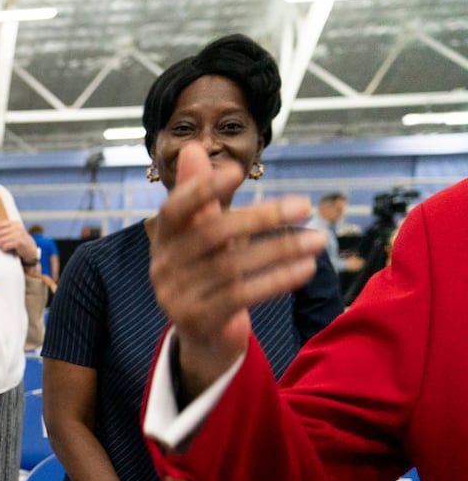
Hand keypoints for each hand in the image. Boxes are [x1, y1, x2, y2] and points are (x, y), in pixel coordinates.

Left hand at [0, 218, 37, 264]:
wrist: (31, 250)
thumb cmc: (19, 241)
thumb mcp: (13, 232)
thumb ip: (4, 227)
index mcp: (15, 223)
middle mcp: (17, 227)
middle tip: (2, 243)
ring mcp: (18, 234)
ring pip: (0, 240)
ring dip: (1, 245)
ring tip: (6, 246)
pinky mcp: (18, 242)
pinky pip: (4, 246)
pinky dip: (4, 249)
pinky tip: (9, 249)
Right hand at [150, 144, 324, 400]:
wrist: (203, 333)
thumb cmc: (209, 270)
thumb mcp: (206, 232)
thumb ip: (206, 196)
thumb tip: (194, 148)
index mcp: (164, 237)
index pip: (176, 208)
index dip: (202, 189)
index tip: (236, 171)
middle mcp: (163, 265)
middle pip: (213, 234)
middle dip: (262, 217)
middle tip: (305, 206)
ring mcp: (176, 295)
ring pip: (233, 266)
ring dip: (281, 250)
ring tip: (318, 240)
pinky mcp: (196, 320)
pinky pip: (241, 296)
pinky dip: (277, 280)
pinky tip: (305, 269)